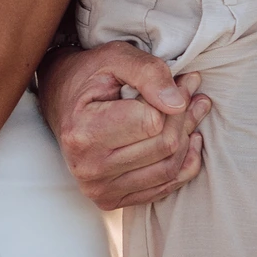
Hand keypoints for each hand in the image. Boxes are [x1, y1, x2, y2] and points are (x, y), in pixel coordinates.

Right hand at [37, 43, 208, 208]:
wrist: (61, 100)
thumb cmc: (89, 75)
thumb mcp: (115, 56)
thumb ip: (148, 72)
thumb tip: (178, 104)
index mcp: (84, 131)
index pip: (151, 122)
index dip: (176, 98)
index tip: (185, 79)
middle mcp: (88, 168)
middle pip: (163, 147)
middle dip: (186, 115)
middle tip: (194, 90)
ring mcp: (99, 189)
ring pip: (168, 169)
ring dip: (189, 137)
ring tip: (195, 110)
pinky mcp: (111, 200)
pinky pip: (163, 188)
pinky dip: (184, 164)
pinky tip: (189, 139)